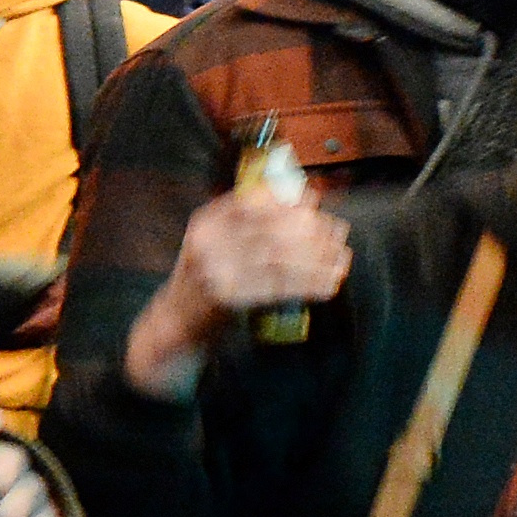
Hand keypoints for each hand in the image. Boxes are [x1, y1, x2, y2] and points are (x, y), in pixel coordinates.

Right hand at [123, 185, 352, 397]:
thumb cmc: (207, 274)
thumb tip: (301, 197)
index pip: (252, 203)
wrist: (176, 318)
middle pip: (270, 232)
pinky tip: (328, 283)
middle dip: (311, 232)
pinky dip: (307, 285)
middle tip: (338, 233)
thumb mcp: (218, 239)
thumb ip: (249, 219)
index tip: (315, 201)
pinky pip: (277, 288)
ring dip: (317, 260)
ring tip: (340, 259)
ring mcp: (215, 272)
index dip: (287, 201)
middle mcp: (207, 244)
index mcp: (206, 223)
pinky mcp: (227, 299)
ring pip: (279, 260)